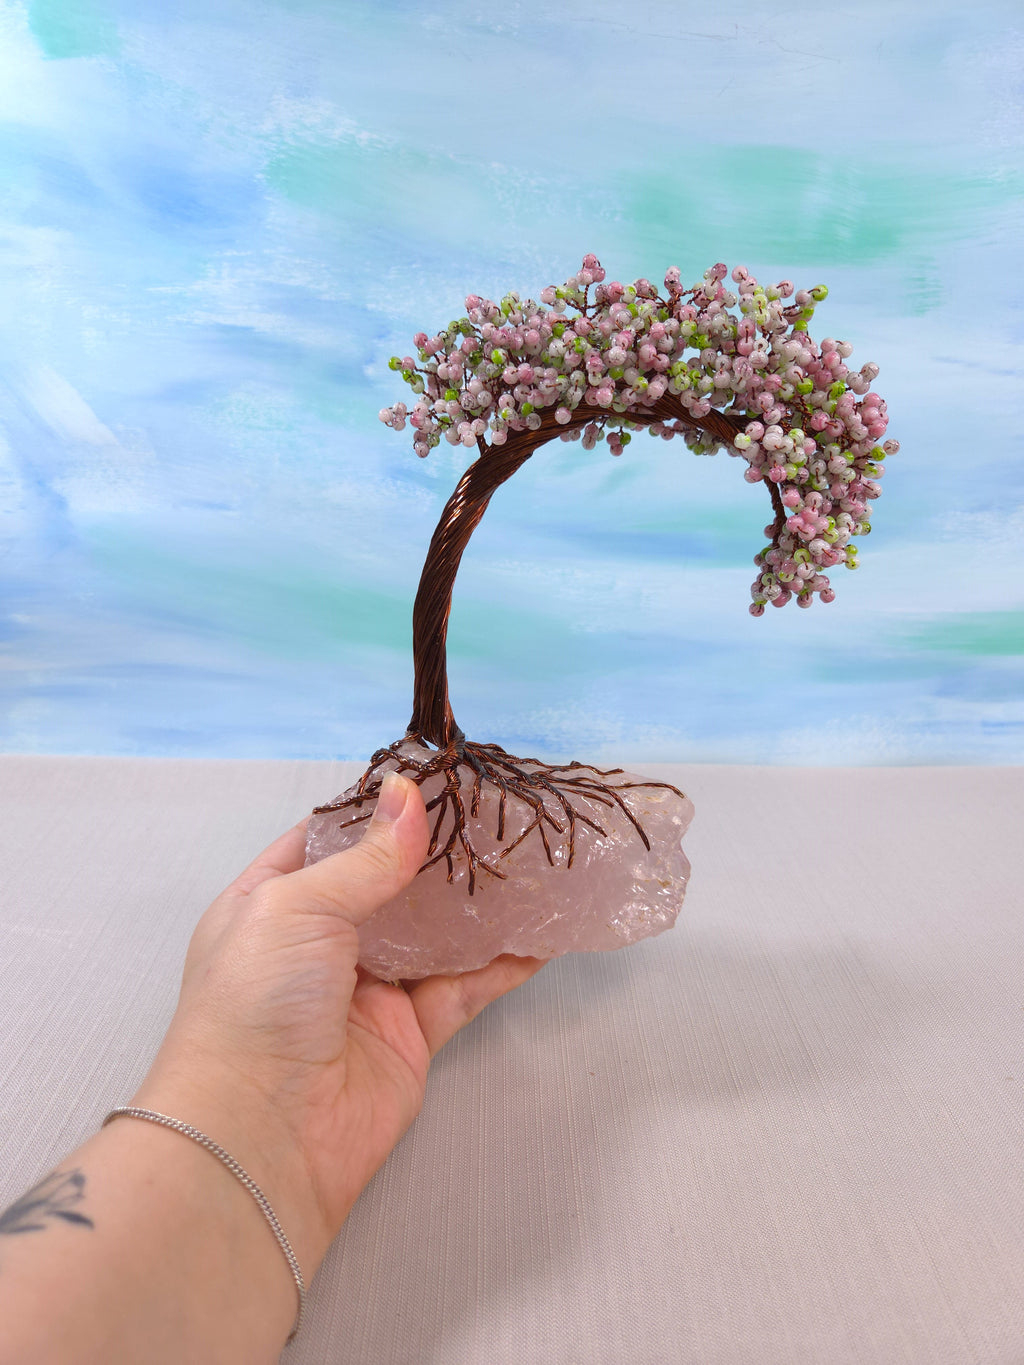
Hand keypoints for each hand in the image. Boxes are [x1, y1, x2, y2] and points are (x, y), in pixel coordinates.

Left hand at [131, 772, 548, 1274]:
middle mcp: (320, 943)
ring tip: (529, 861)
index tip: (435, 777)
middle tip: (496, 813)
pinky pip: (464, 988)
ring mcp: (367, 990)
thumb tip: (408, 794)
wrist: (260, 1137)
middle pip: (391, 884)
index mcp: (272, 903)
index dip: (377, 809)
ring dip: (478, 903)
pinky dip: (502, 963)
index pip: (328, 838)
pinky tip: (542, 935)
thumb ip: (365, 857)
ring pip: (435, 934)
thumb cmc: (256, 1003)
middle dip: (439, 852)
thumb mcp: (298, 907)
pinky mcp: (410, 1034)